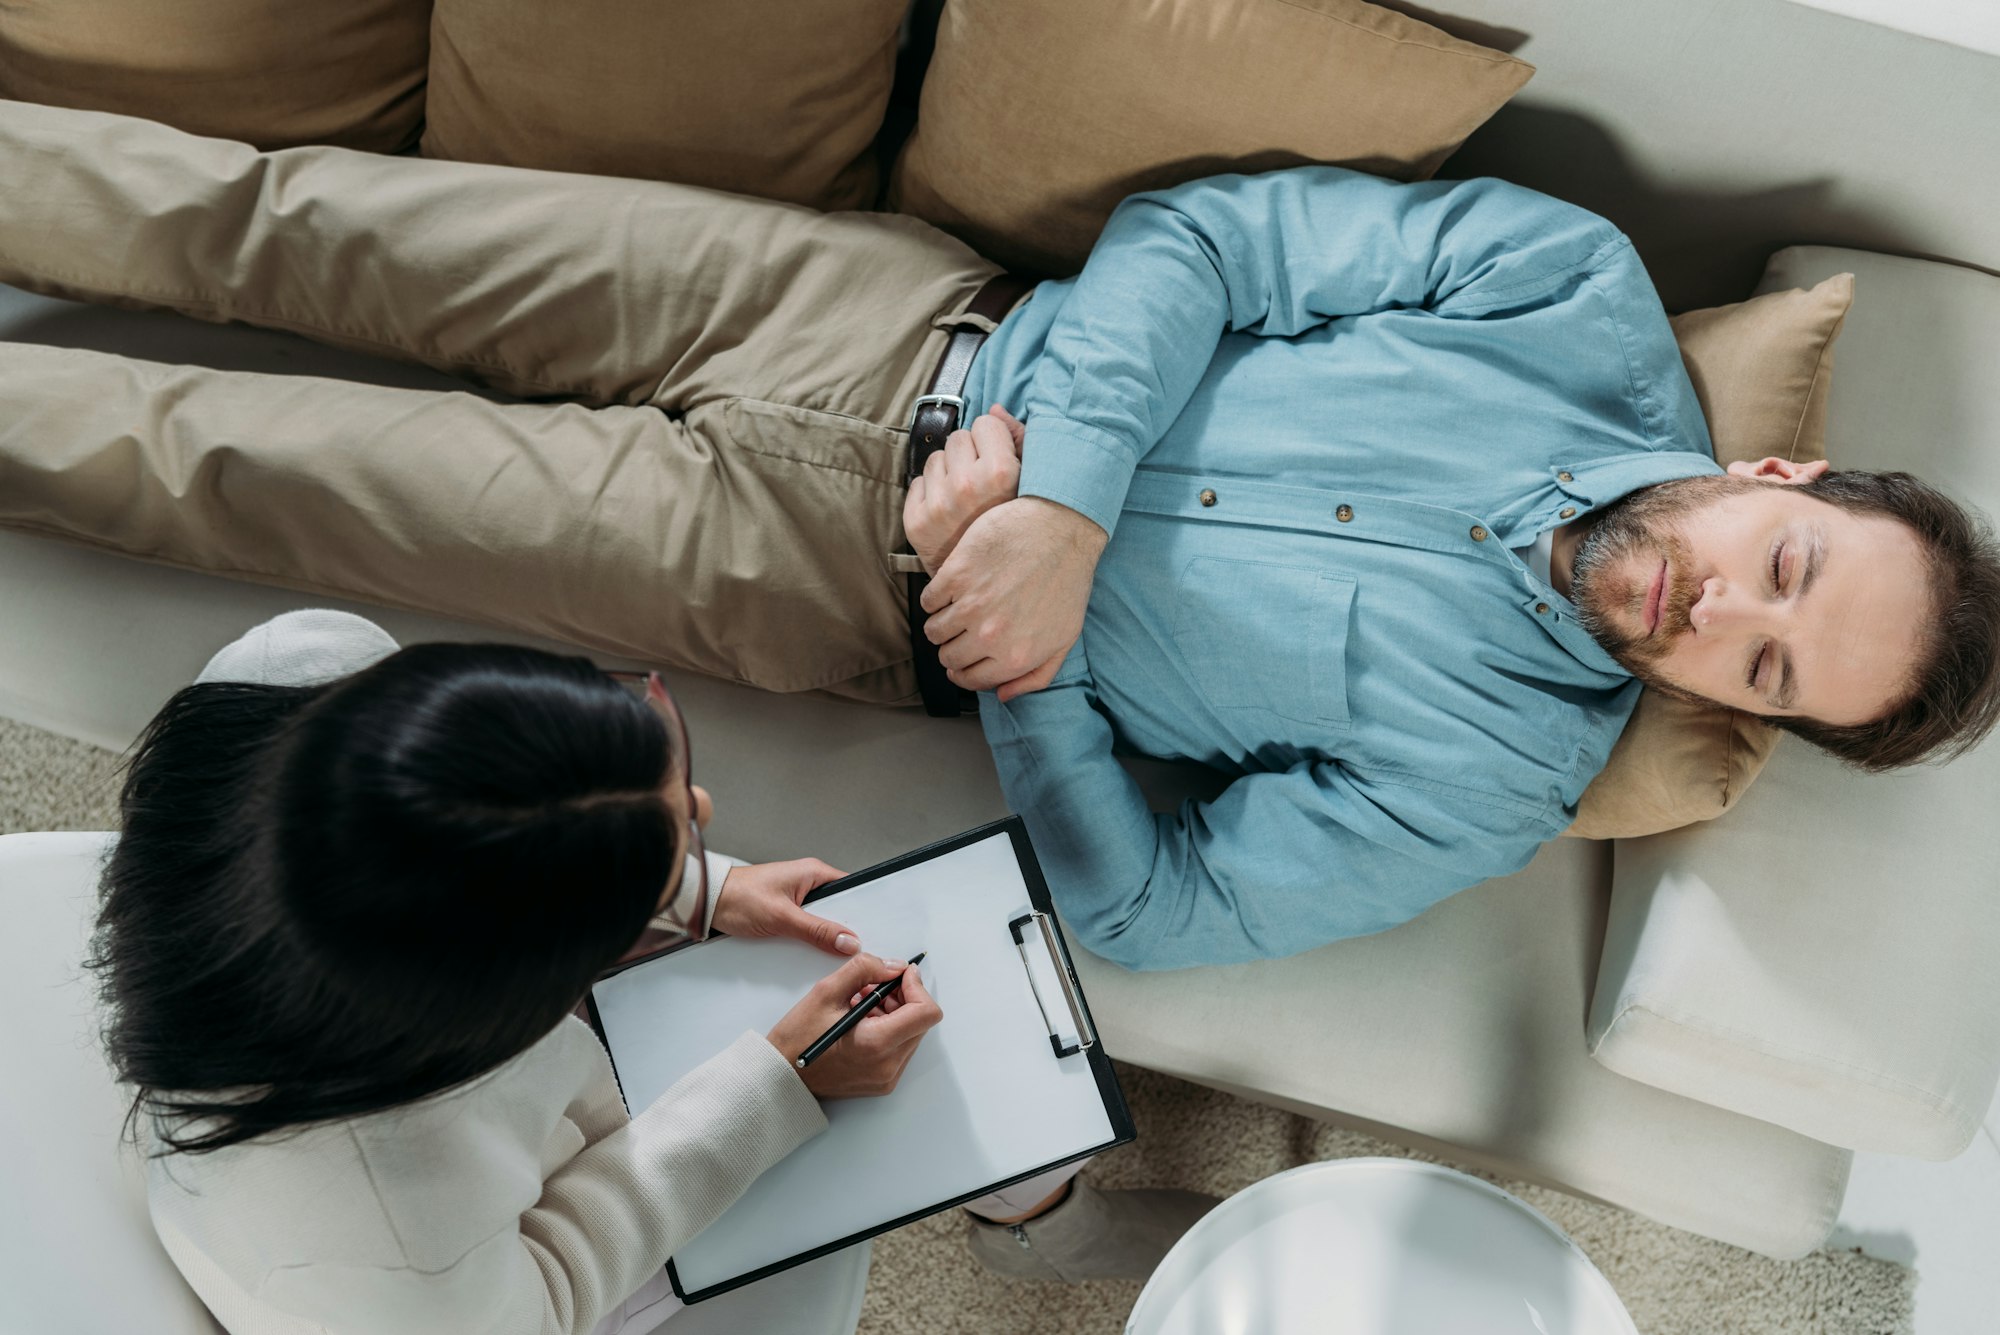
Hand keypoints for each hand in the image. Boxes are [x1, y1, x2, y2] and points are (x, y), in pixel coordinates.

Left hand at [710, 859, 857, 955]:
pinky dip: (808, 936)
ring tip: (823, 947)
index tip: (865, 932)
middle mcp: (807, 881)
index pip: (850, 890)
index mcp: (813, 872)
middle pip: (837, 907)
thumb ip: (817, 930)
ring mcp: (796, 895)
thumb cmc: (738, 896)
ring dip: (822, 933)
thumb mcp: (783, 917)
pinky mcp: (785, 908)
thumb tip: (847, 941)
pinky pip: (806, 924)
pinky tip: (806, 946)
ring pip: (821, 918)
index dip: (860, 911)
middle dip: (840, 927)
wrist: (707, 902)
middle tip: (845, 946)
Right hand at [766, 954, 942, 1098]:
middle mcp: (888, 1066)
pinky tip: (861, 1022)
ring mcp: (887, 1078)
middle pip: (921, 1022)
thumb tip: (895, 966)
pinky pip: (899, 1049)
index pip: (926, 1012)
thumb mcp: (827, 991)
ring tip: (860, 1005)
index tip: (899, 974)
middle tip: (872, 987)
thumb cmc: (798, 1038)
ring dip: (895, 1013)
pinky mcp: (882, 1082)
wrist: (780, 1078)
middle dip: (903, 998)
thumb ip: (865, 969)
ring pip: (911, 1034)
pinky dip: (888, 1030)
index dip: (916, 986)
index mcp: (877, 1044)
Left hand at [903, 408, 1024, 574]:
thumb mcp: (1032, 484)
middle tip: (981, 480)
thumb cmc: (1019, 531)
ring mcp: (937, 505)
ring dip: (949, 471)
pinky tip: (950, 510)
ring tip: (966, 497)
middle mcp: (966, 486)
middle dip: (969, 453)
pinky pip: (917, 483)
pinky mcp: (916, 522)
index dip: (993, 439)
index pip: (986, 424)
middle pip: (959, 437)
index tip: (999, 458)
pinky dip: (931, 492)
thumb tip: (993, 409)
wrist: (996, 587)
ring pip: (936, 458)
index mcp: (1000, 474)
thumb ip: (1019, 440)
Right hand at [921, 494, 1106, 700]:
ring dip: (940, 624)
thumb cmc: (1067, 583)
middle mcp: (990, 636)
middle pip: (947, 657)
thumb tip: (1002, 695)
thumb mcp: (1064, 638)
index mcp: (1015, 657)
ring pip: (933, 630)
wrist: (1061, 529)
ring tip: (955, 609)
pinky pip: (929, 599)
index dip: (962, 672)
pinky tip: (951, 588)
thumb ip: (1035, 675)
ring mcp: (970, 604)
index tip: (961, 661)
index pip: (969, 679)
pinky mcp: (956, 574)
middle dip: (951, 649)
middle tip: (960, 633)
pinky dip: (934, 597)